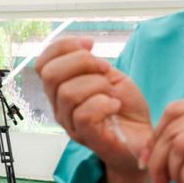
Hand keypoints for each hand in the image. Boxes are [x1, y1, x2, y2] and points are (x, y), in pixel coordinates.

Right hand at [36, 37, 152, 175]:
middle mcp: (59, 107)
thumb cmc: (124, 107)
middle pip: (50, 74)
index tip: (90, 45)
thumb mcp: (108, 76)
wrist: (141, 137)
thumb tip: (83, 46)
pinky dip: (104, 104)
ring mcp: (70, 124)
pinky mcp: (87, 137)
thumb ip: (90, 62)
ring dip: (97, 85)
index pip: (42, 64)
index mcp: (60, 90)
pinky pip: (83, 115)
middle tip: (105, 69)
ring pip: (68, 93)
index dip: (63, 46)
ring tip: (112, 93)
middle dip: (82, 62)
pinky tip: (115, 106)